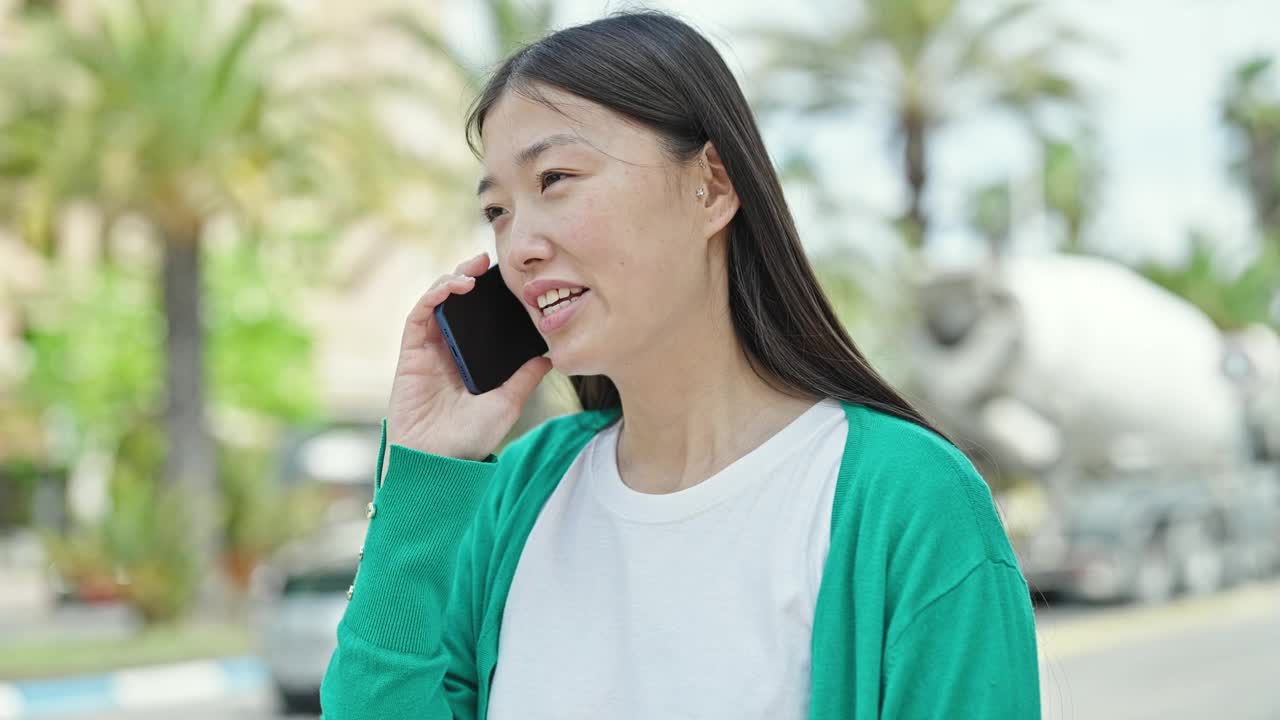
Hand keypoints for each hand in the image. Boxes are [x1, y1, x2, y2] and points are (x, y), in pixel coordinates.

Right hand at [385, 252, 551, 462]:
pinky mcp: (410, 353)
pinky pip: (418, 315)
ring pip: (436, 302)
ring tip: (473, 272)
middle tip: (490, 262)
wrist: (439, 461)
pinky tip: (454, 287)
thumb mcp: (508, 403)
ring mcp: (428, 350)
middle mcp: (448, 350)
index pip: (479, 318)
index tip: (510, 278)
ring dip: (452, 279)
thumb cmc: (470, 439)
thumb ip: (525, 378)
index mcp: (471, 360)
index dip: (490, 295)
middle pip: (457, 303)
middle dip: (470, 276)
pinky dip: (434, 295)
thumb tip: (551, 357)